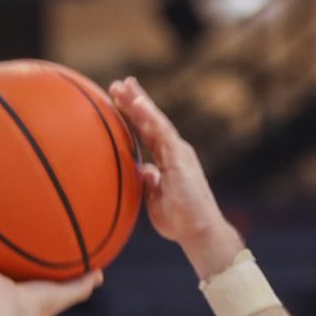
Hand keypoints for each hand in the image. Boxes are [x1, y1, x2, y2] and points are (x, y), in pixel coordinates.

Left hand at [108, 77, 243, 279]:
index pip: (148, 133)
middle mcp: (174, 151)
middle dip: (135, 101)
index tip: (117, 100)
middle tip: (118, 84)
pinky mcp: (180, 157)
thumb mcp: (156, 198)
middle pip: (151, 121)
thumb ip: (150, 182)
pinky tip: (137, 102)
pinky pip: (162, 132)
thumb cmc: (179, 221)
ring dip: (139, 102)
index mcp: (168, 160)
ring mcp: (178, 152)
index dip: (133, 116)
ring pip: (156, 120)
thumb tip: (143, 169)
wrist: (198, 232)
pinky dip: (149, 115)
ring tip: (124, 85)